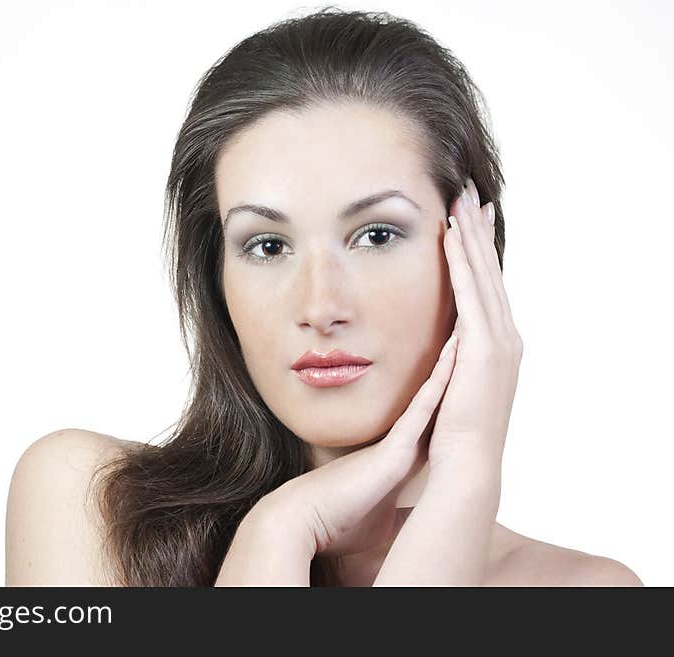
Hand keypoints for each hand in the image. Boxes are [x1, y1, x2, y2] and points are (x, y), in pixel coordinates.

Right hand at [254, 330, 459, 557]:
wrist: (306, 519)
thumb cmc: (336, 522)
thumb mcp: (377, 521)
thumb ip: (395, 514)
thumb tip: (406, 527)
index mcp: (401, 459)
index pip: (435, 425)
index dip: (453, 402)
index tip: (469, 381)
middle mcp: (403, 444)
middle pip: (439, 404)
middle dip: (460, 376)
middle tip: (475, 340)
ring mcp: (399, 441)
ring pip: (434, 396)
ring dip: (454, 366)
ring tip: (471, 331)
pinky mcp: (395, 447)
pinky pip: (423, 407)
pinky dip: (441, 382)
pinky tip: (456, 355)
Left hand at [428, 177, 522, 473]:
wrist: (467, 462)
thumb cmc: (454, 431)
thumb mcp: (455, 385)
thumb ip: (451, 360)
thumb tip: (440, 345)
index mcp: (498, 345)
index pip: (489, 288)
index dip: (481, 252)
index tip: (473, 221)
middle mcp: (505, 336)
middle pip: (490, 272)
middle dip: (479, 231)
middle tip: (471, 195)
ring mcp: (498, 340)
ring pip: (482, 274)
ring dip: (470, 236)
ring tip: (460, 202)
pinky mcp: (482, 346)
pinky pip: (468, 292)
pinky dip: (460, 262)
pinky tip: (449, 235)